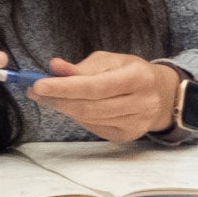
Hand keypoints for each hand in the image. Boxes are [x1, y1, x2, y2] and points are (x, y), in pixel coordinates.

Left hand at [30, 52, 182, 141]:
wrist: (162, 95)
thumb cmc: (132, 73)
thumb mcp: (111, 61)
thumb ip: (82, 66)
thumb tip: (55, 67)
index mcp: (138, 78)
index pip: (95, 86)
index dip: (65, 87)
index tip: (38, 85)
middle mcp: (140, 103)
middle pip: (89, 107)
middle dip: (58, 99)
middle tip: (36, 91)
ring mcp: (135, 123)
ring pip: (89, 119)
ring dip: (64, 108)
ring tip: (49, 97)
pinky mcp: (127, 135)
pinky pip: (94, 127)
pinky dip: (78, 116)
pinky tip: (73, 106)